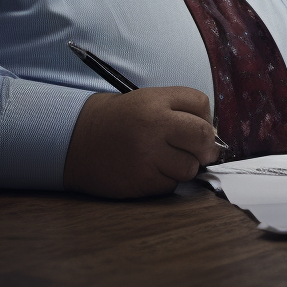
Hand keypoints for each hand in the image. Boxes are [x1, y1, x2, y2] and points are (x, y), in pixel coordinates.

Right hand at [63, 87, 220, 198]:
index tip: (199, 126)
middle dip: (207, 147)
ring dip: (184, 167)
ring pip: (190, 167)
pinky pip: (171, 185)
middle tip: (201, 151)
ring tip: (165, 160)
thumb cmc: (115, 122)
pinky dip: (165, 181)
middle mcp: (154, 125)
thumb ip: (177, 111)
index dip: (204, 116)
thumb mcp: (144, 101)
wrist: (73, 141)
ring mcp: (148, 155)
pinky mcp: (141, 180)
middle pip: (203, 136)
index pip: (201, 103)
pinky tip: (149, 171)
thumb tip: (212, 136)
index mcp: (155, 101)